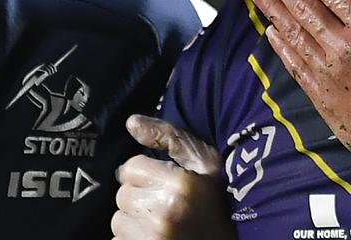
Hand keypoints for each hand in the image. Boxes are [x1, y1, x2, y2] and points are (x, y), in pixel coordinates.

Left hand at [111, 115, 236, 239]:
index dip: (144, 172)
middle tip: (161, 202)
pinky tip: (154, 235)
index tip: (160, 180)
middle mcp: (163, 213)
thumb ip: (169, 136)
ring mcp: (152, 238)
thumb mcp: (205, 162)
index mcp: (179, 186)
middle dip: (138, 196)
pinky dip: (132, 238)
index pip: (130, 168)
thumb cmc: (218, 201)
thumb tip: (131, 122)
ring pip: (119, 221)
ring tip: (158, 221)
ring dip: (133, 220)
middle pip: (123, 195)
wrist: (232, 239)